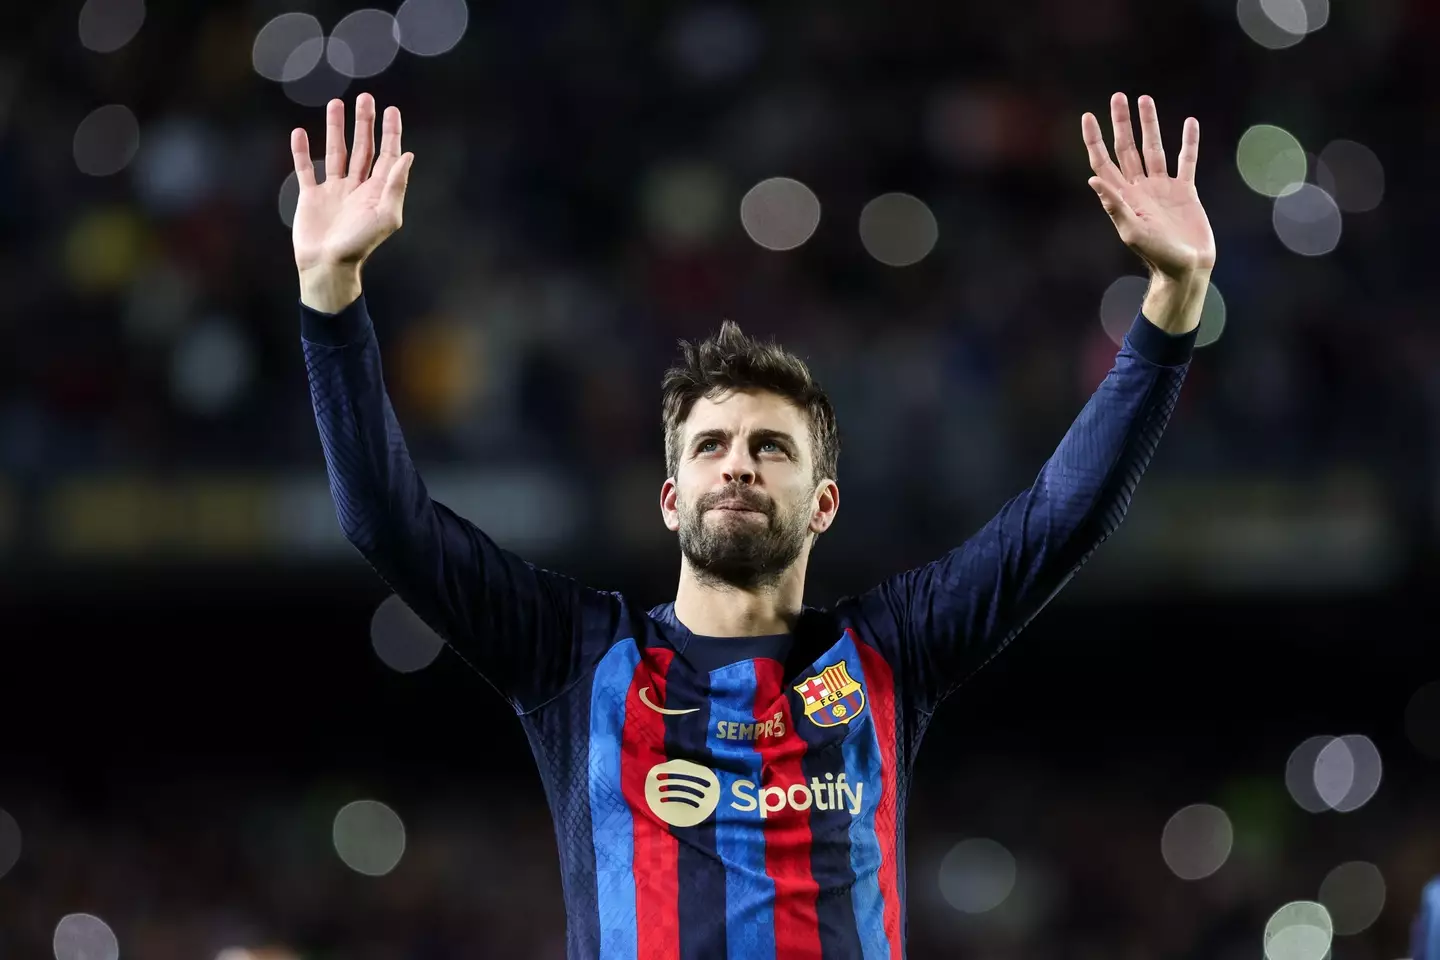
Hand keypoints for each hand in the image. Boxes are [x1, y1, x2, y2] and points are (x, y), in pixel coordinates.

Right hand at [290, 95, 413, 279]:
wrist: (328, 266)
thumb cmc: (360, 245)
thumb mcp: (385, 215)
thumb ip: (395, 184)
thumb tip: (408, 155)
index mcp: (377, 192)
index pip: (386, 156)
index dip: (390, 133)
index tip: (391, 110)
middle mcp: (357, 188)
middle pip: (363, 148)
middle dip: (365, 123)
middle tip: (366, 98)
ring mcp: (334, 191)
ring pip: (336, 153)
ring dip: (336, 128)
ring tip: (335, 103)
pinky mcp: (311, 197)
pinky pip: (306, 169)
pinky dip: (301, 151)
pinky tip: (300, 132)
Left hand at [1082, 93, 1216, 281]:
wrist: (1186, 269)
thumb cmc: (1157, 255)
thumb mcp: (1132, 231)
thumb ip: (1114, 205)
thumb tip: (1093, 180)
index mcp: (1124, 196)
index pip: (1104, 162)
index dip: (1095, 140)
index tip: (1088, 116)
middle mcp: (1140, 188)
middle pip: (1127, 148)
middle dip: (1122, 123)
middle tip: (1117, 97)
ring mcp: (1162, 188)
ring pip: (1154, 148)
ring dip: (1149, 125)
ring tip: (1145, 100)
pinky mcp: (1185, 192)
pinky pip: (1186, 161)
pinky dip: (1188, 142)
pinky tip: (1189, 123)